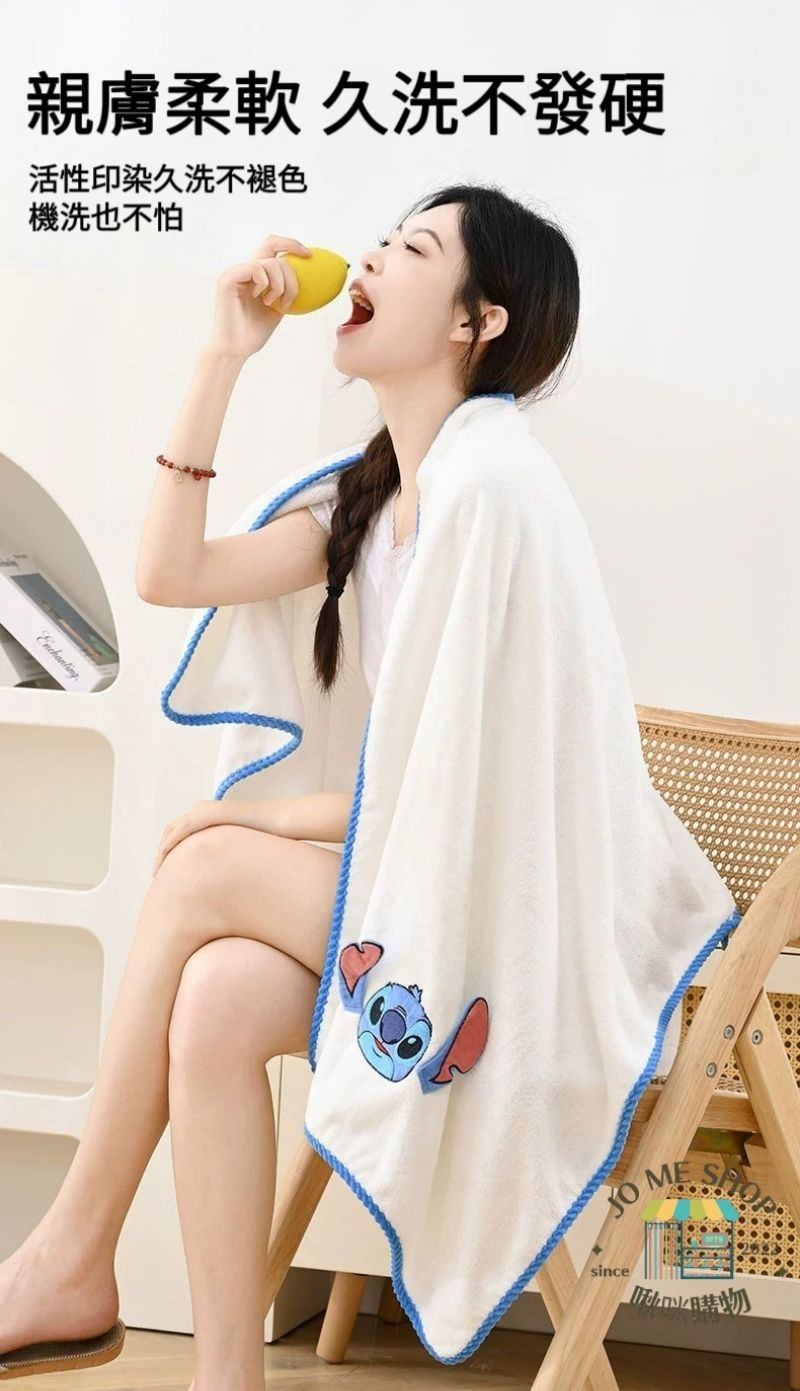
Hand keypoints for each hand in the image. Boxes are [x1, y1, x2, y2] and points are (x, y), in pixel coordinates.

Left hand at [152, 796, 287, 874]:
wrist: (282, 823)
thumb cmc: (267, 838)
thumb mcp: (241, 848)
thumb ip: (228, 856)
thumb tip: (226, 878)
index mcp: (210, 818)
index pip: (180, 834)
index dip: (170, 852)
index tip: (167, 873)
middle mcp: (205, 811)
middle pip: (172, 831)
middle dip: (162, 853)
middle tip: (157, 876)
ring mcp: (207, 810)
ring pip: (173, 830)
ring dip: (162, 850)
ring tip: (158, 872)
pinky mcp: (211, 813)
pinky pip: (183, 828)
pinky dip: (171, 842)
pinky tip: (166, 858)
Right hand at [205, 232, 312, 361]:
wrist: (235, 349)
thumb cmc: (254, 333)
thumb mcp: (279, 308)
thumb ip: (287, 290)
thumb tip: (312, 278)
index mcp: (254, 274)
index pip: (272, 246)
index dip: (291, 244)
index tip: (309, 255)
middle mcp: (243, 269)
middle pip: (275, 252)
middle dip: (291, 277)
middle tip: (289, 300)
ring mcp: (235, 272)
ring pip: (270, 263)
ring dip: (280, 285)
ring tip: (272, 303)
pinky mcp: (228, 278)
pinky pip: (256, 268)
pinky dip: (265, 284)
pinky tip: (260, 299)